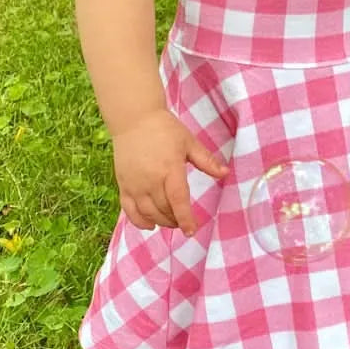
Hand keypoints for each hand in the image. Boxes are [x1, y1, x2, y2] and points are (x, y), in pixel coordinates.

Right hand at [112, 109, 228, 235]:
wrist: (134, 118)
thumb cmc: (164, 128)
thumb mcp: (189, 142)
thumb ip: (207, 161)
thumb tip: (226, 173)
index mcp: (170, 169)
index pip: (178, 201)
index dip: (186, 218)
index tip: (192, 230)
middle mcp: (151, 180)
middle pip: (164, 210)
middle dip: (176, 220)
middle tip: (184, 221)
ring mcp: (135, 184)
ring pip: (148, 213)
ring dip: (161, 222)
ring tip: (171, 221)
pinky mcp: (123, 184)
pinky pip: (129, 210)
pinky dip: (139, 221)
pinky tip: (150, 225)